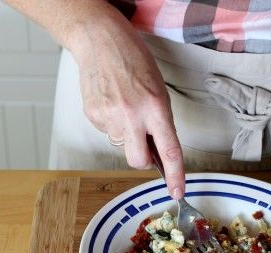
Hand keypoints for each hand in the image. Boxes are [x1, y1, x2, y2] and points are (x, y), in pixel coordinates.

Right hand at [68, 5, 184, 198]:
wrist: (100, 41)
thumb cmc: (134, 61)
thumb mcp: (159, 90)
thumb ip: (160, 122)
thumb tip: (159, 152)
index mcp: (155, 108)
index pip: (169, 150)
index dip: (175, 176)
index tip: (178, 192)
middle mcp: (131, 116)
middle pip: (138, 161)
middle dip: (144, 160)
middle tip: (146, 142)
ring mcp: (109, 117)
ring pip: (122, 146)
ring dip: (127, 135)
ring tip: (126, 106)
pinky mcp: (93, 116)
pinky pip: (108, 133)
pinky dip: (113, 124)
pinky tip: (113, 104)